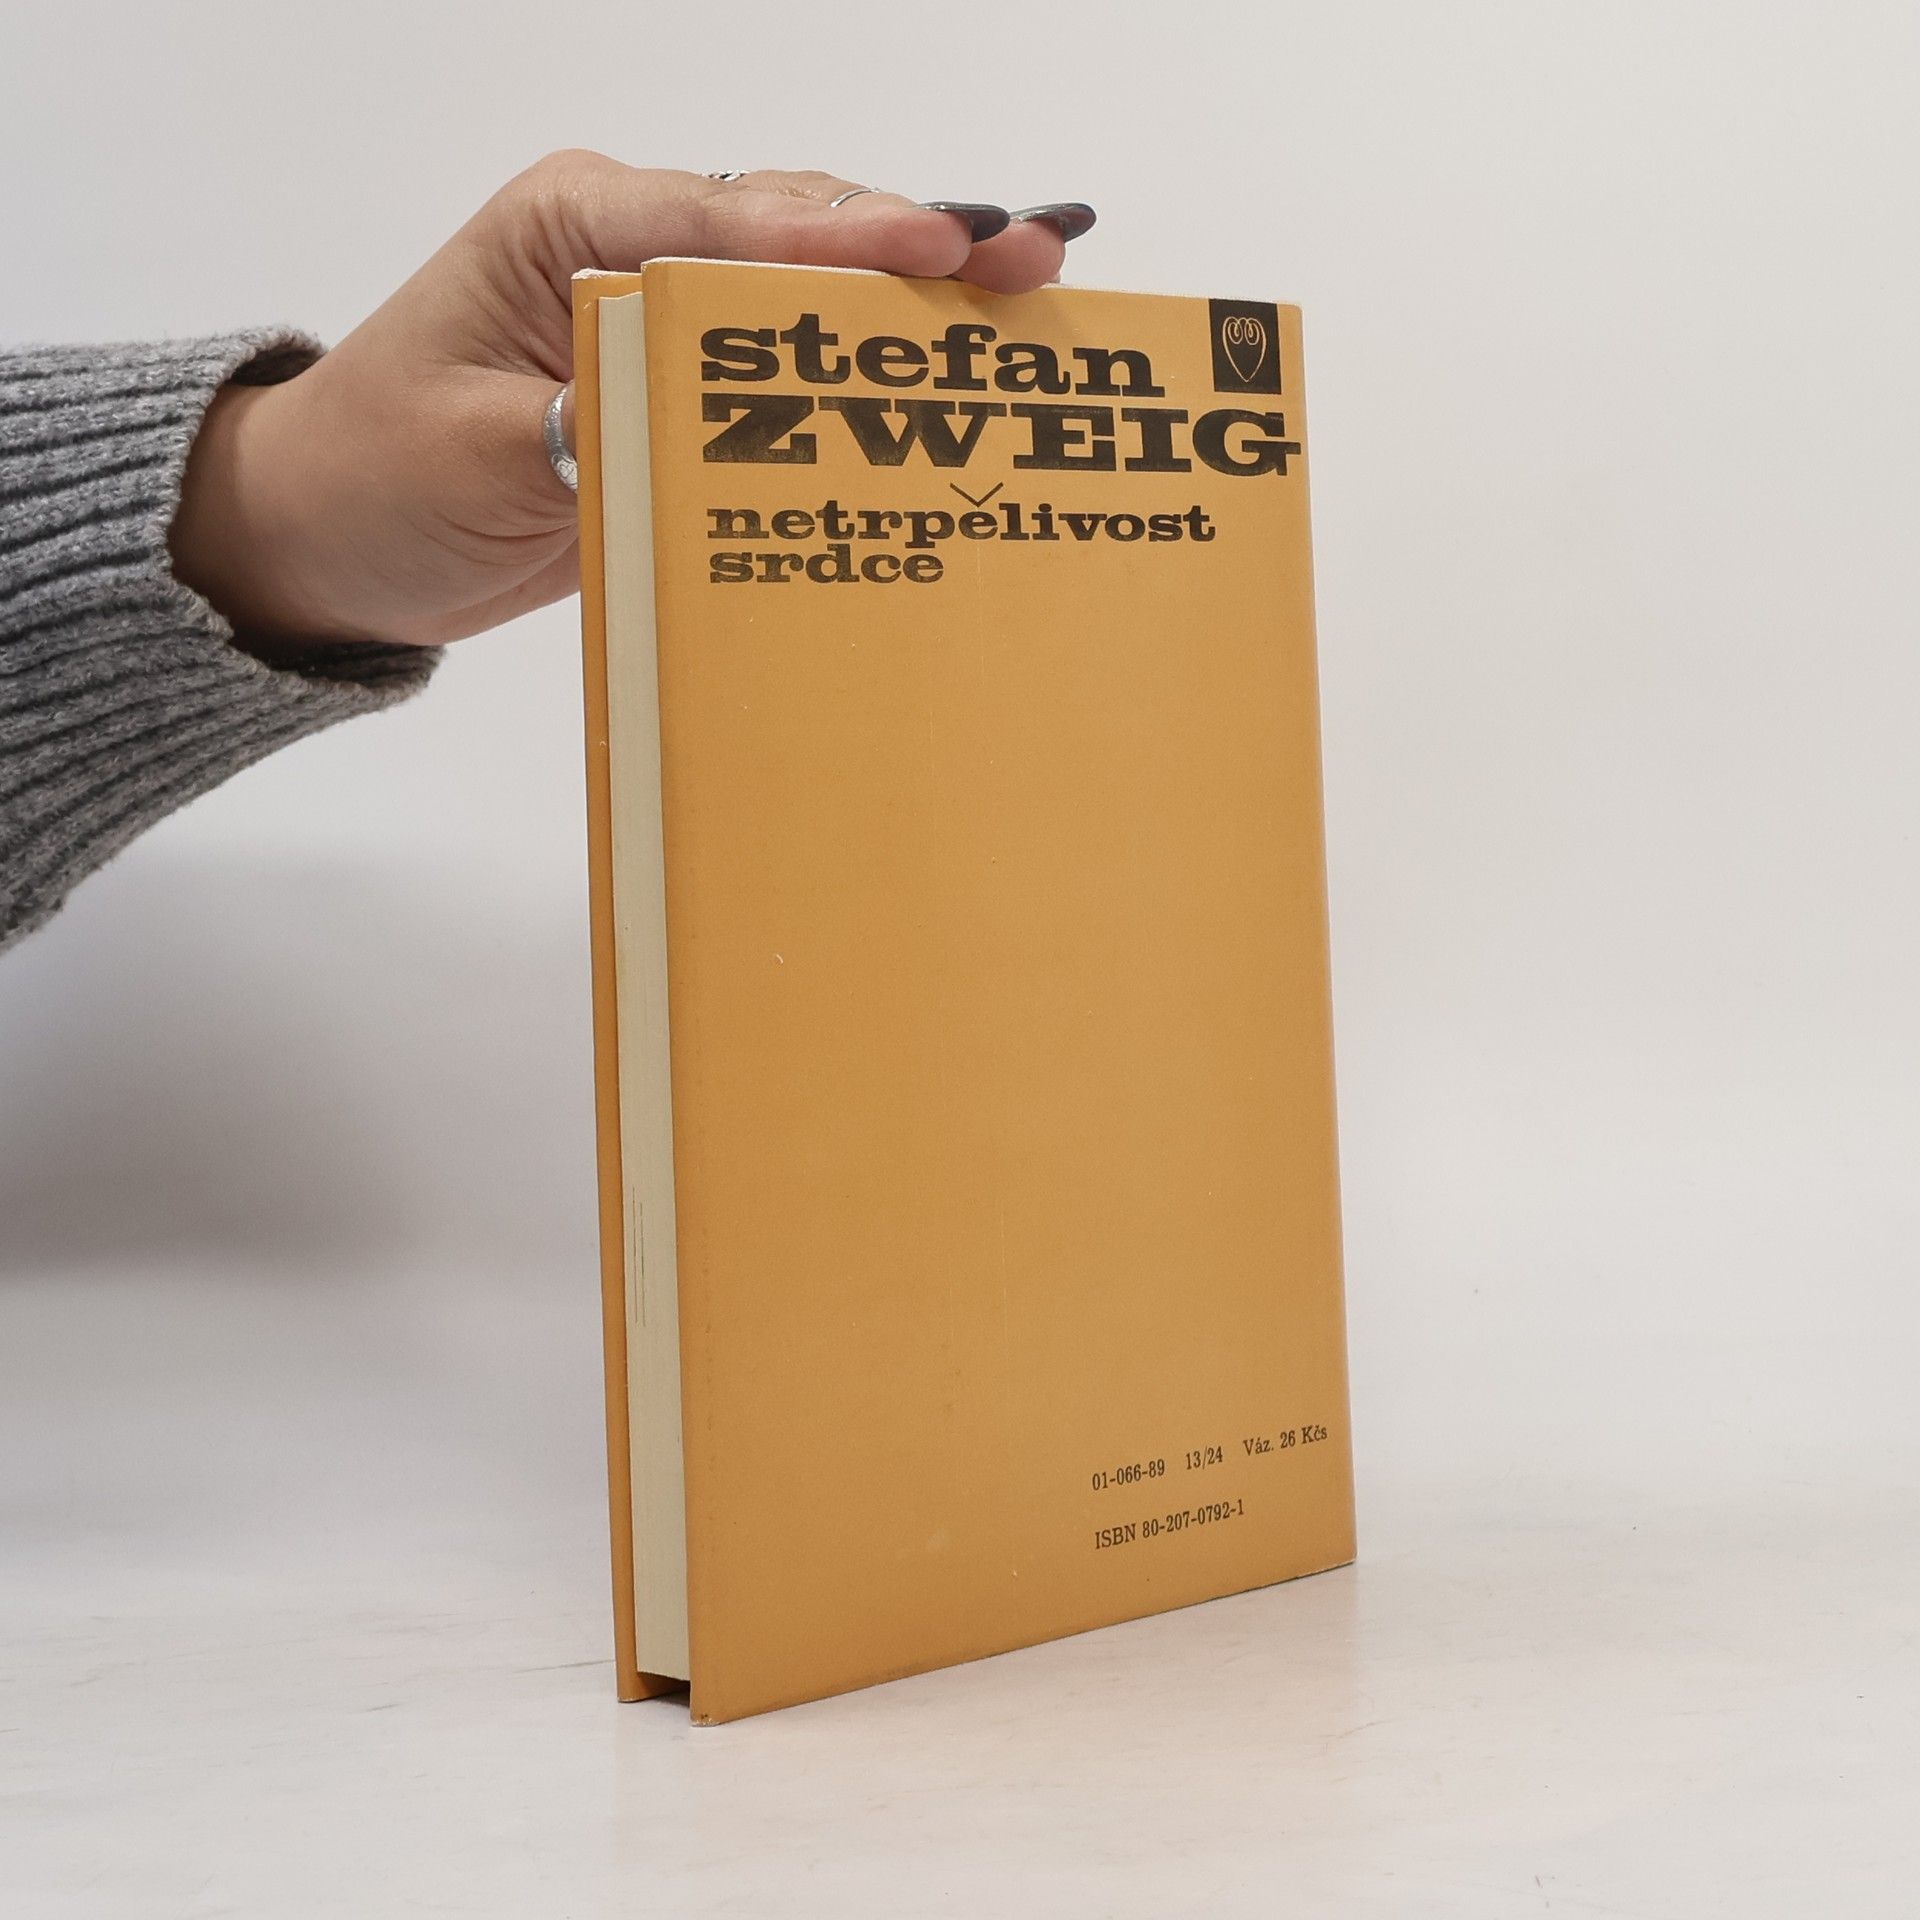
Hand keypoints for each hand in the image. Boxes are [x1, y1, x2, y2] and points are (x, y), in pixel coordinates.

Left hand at [168, 156, 1088, 650]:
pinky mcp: (684, 399)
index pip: (723, 219)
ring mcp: (663, 325)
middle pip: (795, 235)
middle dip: (916, 247)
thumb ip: (585, 427)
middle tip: (1033, 256)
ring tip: (1030, 300)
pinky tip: (950, 388)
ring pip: (810, 296)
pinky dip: (868, 383)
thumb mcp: (467, 454)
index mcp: (569, 227)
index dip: (840, 235)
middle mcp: (629, 255)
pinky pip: (791, 381)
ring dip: (915, 306)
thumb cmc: (375, 474)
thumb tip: (703, 425)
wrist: (334, 540)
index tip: (940, 245)